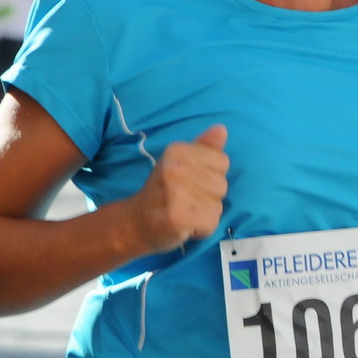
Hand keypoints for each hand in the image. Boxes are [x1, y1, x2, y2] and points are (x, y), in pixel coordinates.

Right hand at [126, 125, 229, 253]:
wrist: (135, 223)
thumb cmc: (162, 192)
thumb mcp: (180, 163)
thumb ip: (203, 148)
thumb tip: (222, 128)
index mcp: (178, 150)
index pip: (222, 161)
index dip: (210, 176)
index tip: (189, 182)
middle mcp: (176, 167)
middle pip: (222, 184)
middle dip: (209, 197)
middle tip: (184, 200)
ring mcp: (177, 192)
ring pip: (218, 205)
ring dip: (206, 214)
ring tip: (185, 211)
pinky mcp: (180, 217)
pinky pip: (212, 223)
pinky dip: (202, 229)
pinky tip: (184, 226)